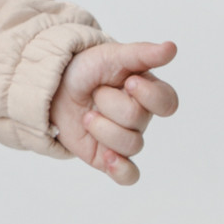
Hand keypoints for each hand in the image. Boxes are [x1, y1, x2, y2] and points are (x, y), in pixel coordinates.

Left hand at [49, 40, 178, 184]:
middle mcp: (140, 118)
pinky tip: (108, 158)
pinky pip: (128, 175)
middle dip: (109, 103)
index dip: (149, 95)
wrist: (52, 85)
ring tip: (86, 115)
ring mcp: (124, 138)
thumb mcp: (111, 55)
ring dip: (101, 126)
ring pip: (130, 144)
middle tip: (94, 93)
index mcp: (147, 92)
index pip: (166, 102)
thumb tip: (171, 48)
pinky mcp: (107, 156)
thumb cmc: (85, 68)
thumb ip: (142, 54)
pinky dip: (121, 169)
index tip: (128, 81)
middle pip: (138, 120)